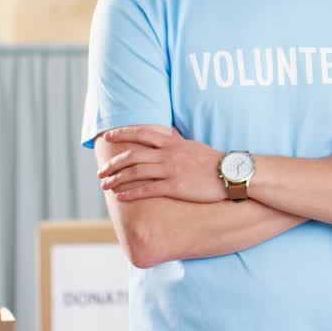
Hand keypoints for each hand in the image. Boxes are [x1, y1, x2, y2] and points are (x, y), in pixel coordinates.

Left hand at [98, 126, 225, 202]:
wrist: (231, 173)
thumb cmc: (213, 162)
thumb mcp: (193, 146)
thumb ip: (177, 143)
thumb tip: (167, 138)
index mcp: (172, 143)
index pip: (142, 133)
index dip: (123, 133)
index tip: (109, 135)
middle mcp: (168, 154)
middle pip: (133, 156)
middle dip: (113, 163)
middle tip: (100, 171)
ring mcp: (171, 170)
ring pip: (136, 173)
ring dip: (117, 179)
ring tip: (105, 185)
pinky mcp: (175, 186)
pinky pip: (147, 190)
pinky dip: (131, 193)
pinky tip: (120, 197)